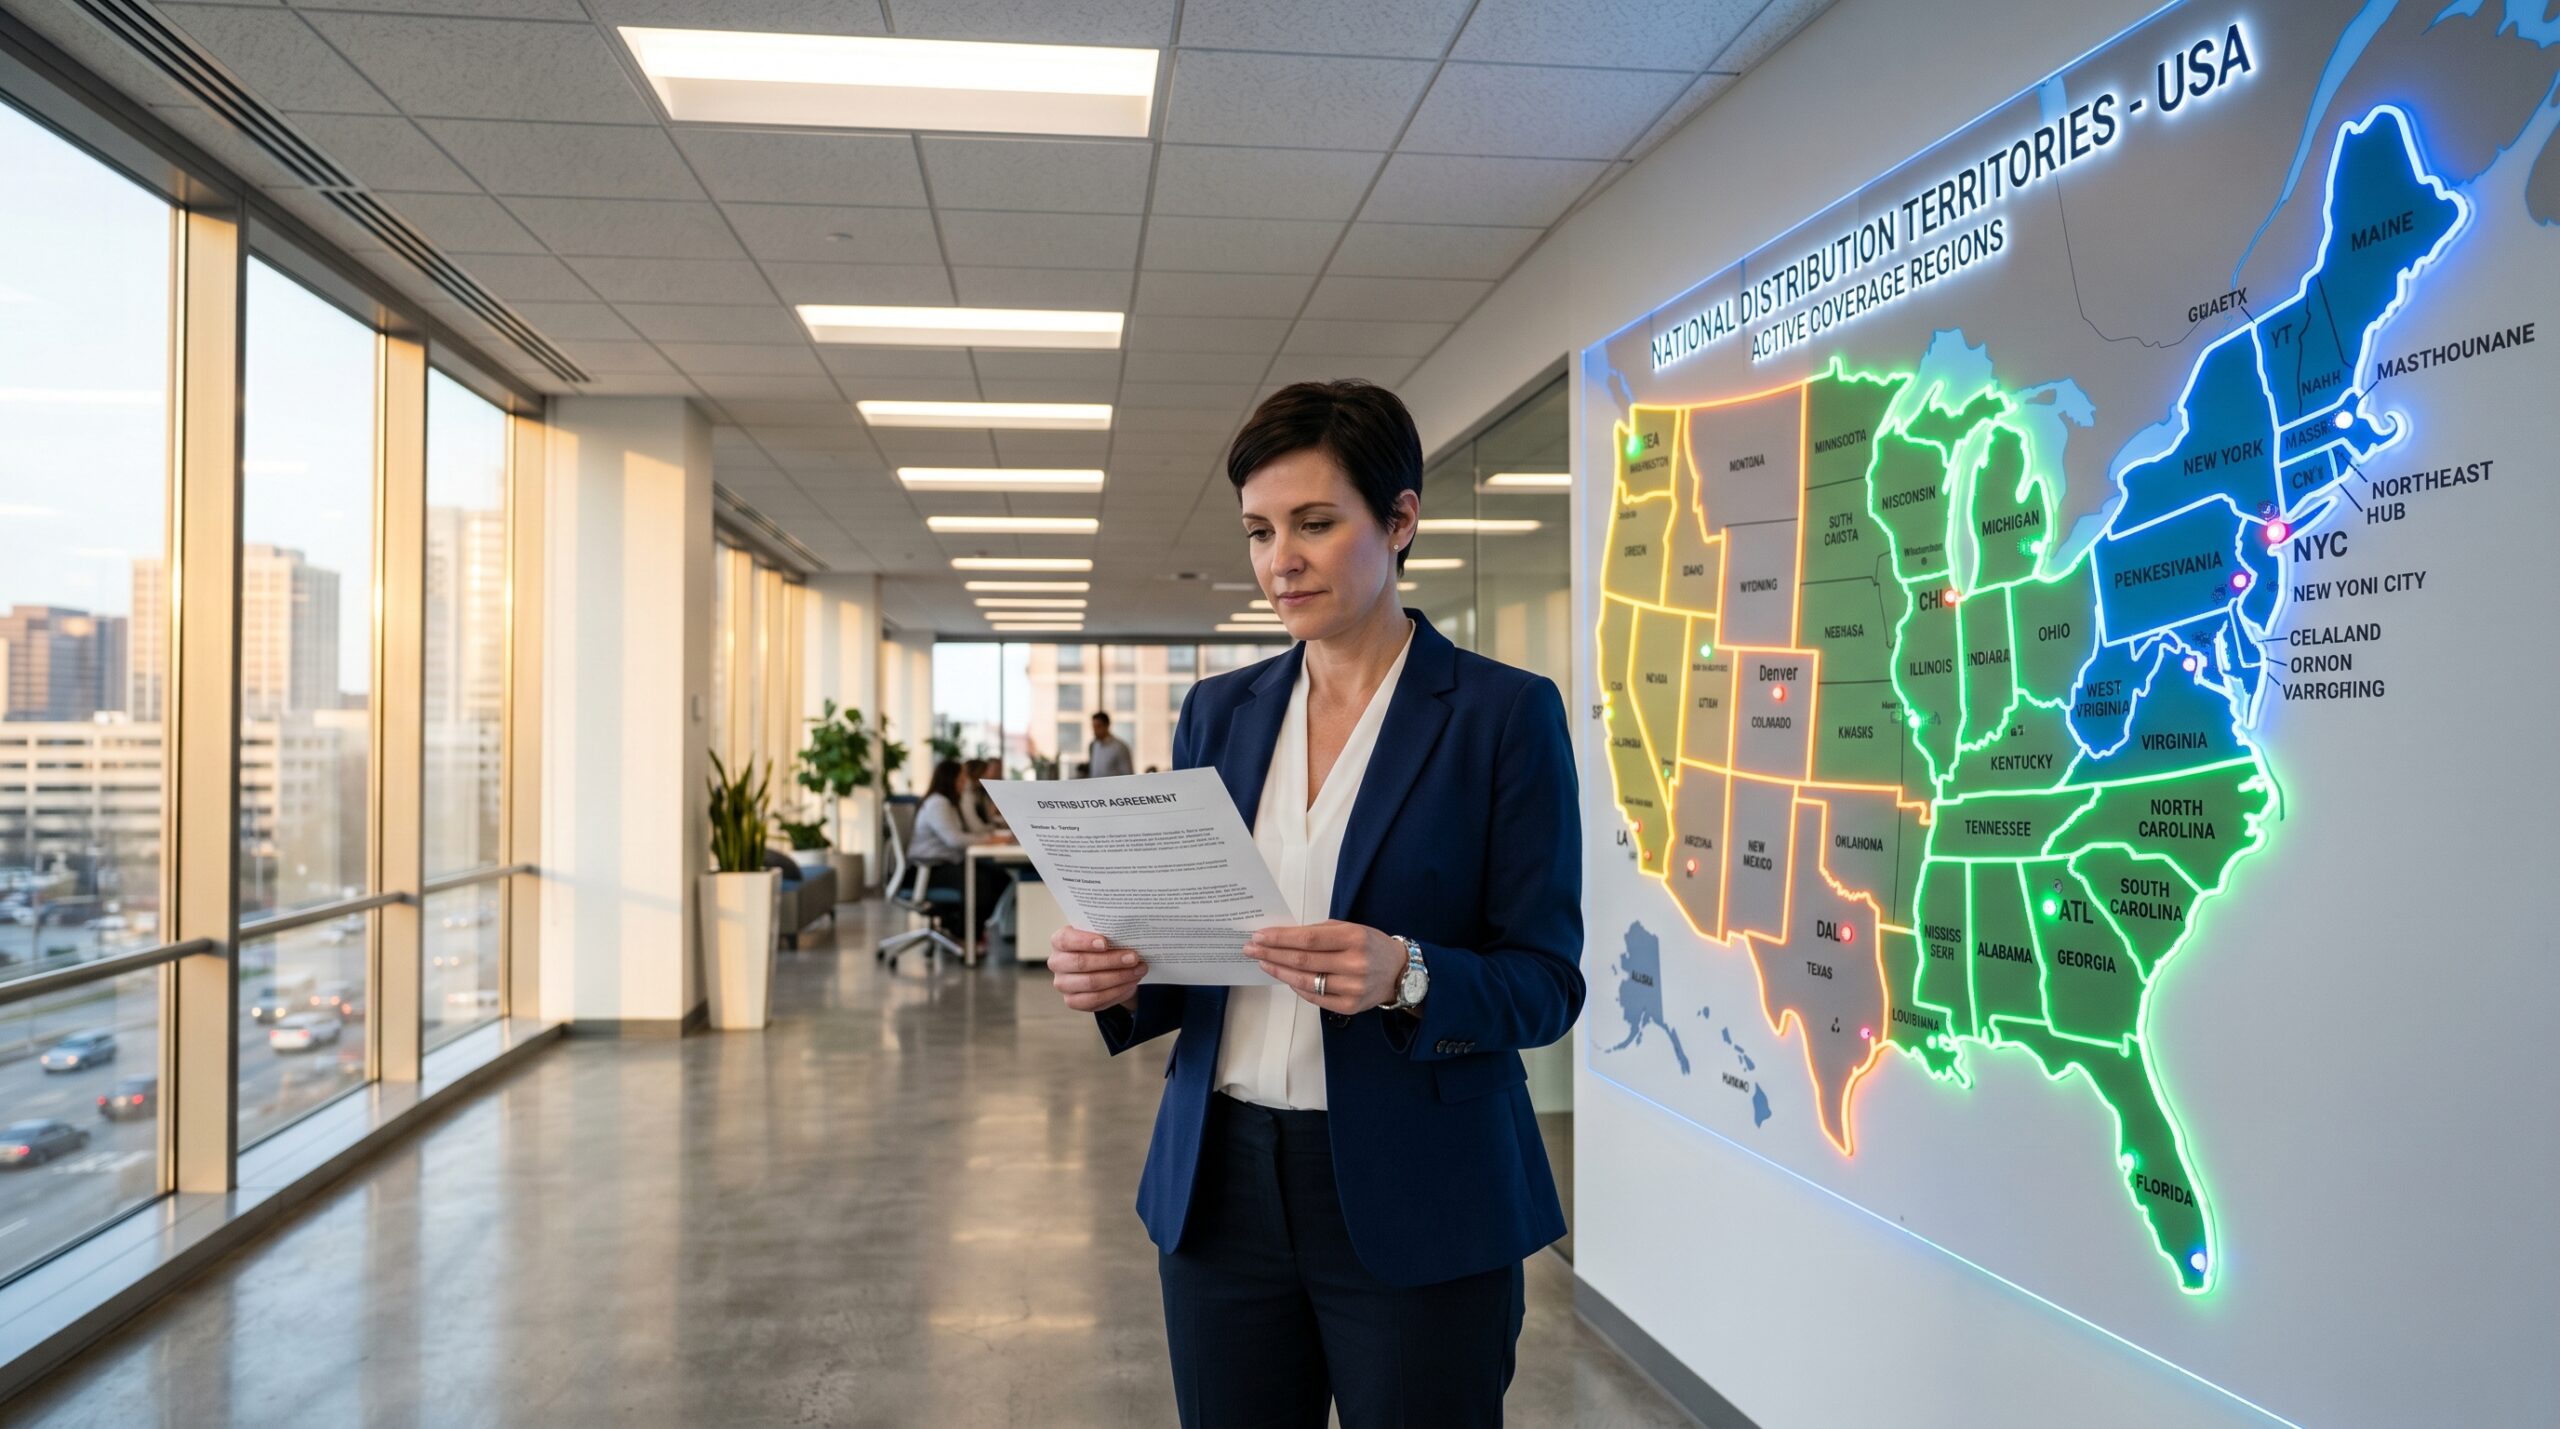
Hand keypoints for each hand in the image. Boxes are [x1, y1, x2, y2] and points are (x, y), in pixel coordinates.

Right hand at [1050, 926, 1146, 1012]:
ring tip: (1138, 970)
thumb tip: (1129, 935)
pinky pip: (1096, 999)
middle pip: (1081, 963)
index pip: (1065, 940)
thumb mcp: (1102, 934)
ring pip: (1091, 983)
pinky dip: (1116, 991)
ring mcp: (1063, 984)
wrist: (1103, 967)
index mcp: (1060, 941)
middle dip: (1110, 960)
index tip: (1105, 942)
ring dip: (1118, 977)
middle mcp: (1057, 963)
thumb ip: (1109, 933)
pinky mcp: (1073, 1001)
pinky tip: (1130, 983)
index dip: (1084, 941)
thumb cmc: (1101, 946)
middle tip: (1133, 957)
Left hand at [1246, 922, 1401, 1013]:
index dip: (1280, 938)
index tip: (1259, 936)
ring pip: (1305, 981)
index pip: (1309, 938)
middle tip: (1251, 949)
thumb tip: (1283, 936)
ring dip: (1279, 972)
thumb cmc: (1370, 946)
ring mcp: (1352, 988)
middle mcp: (1354, 964)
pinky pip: (1314, 998)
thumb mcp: (1351, 929)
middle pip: (1302, 961)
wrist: (1399, 973)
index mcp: (1354, 938)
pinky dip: (1296, 987)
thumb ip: (1320, 932)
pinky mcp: (1349, 1006)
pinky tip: (1285, 977)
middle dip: (1272, 954)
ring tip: (1263, 963)